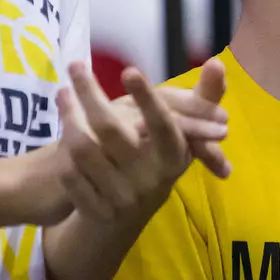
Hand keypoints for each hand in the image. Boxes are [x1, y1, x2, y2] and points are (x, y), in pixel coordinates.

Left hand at [45, 59, 227, 227]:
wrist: (129, 217)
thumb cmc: (159, 160)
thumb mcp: (183, 134)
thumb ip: (203, 98)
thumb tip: (216, 63)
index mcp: (173, 158)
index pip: (163, 125)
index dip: (147, 98)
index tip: (129, 70)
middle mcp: (149, 181)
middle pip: (111, 130)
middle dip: (90, 92)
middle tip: (75, 65)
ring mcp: (120, 199)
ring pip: (83, 149)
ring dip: (69, 116)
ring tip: (63, 92)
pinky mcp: (95, 211)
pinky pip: (70, 175)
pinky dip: (62, 151)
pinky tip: (62, 130)